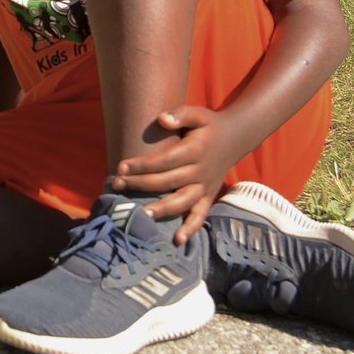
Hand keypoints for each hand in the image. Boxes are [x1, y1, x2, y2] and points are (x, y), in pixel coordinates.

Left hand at [109, 105, 242, 241]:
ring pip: (182, 201)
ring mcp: (205, 186)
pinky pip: (200, 214)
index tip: (121, 167)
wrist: (237, 137)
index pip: (166, 160)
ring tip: (141, 215)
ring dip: (162, 209)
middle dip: (141, 184)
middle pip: (168, 181)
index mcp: (196, 150)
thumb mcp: (198, 113)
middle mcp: (201, 171)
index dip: (143, 165)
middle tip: (117, 185)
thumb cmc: (209, 125)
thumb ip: (180, 114)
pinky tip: (178, 240)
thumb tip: (162, 119)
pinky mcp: (208, 196)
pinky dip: (191, 228)